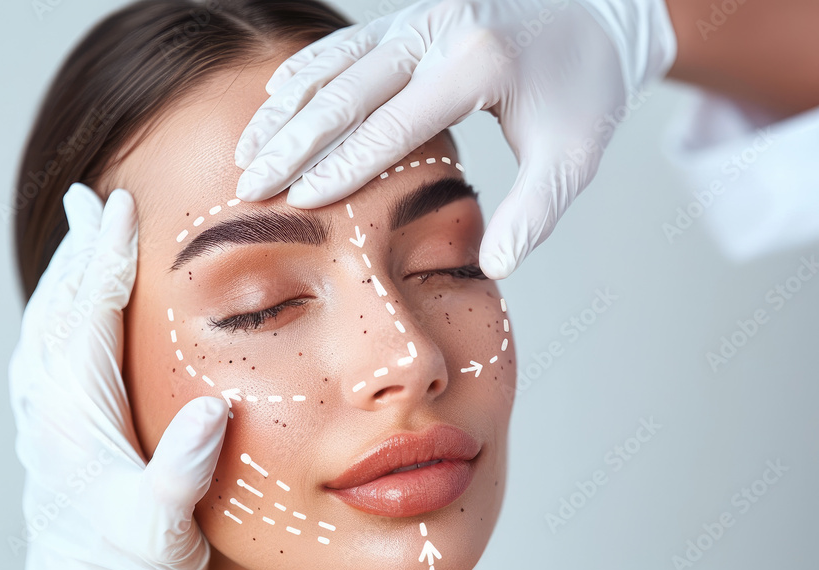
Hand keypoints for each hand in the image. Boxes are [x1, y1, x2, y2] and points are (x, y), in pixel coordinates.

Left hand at [4, 183, 228, 569]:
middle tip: (92, 196)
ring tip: (82, 237)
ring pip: (48, 328)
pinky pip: (45, 357)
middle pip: (61, 307)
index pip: (92, 315)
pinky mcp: (52, 438)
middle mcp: (52, 411)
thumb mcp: (162, 530)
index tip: (122, 204)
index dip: (110, 255)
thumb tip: (212, 407)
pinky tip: (72, 314)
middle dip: (81, 248)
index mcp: (78, 419)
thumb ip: (182, 469)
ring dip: (66, 276)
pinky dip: (58, 316)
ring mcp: (46, 423)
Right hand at [233, 0, 675, 278]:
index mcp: (477, 63)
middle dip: (293, 143)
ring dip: (286, 110)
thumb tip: (490, 268)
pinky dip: (305, 73)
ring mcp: (420, 17)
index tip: (297, 202)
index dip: (341, 166)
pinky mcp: (411, 17)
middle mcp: (440, 30)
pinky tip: (273, 102)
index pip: (393, 126)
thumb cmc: (584, 92)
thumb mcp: (572, 158)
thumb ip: (532, 214)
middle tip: (250, 186)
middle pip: (347, 93)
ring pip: (335, 65)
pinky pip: (345, 44)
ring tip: (247, 152)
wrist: (598, 15)